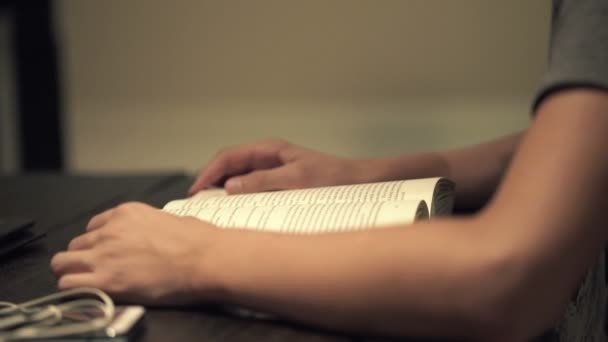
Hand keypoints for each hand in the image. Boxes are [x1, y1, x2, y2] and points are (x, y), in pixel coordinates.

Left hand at [50, 202, 219, 304]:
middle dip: (83, 257)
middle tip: (97, 270)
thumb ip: (147, 227)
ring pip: (62, 263)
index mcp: (126, 214)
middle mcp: (110, 231)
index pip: (94, 226)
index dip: (98, 242)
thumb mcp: (168, 219)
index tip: (104, 252)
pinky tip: (88, 293)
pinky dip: (73, 290)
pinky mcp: (107, 280)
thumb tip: (147, 238)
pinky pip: (68, 284)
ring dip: (72, 272)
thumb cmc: (198, 240)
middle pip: (76, 245)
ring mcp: (105, 255)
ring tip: (88, 283)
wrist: (205, 258)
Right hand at [189, 139, 367, 194]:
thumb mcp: (296, 180)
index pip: (228, 157)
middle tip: (199, 204)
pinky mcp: (277, 183)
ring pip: (238, 179)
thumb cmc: (332, 178)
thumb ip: (263, 182)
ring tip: (212, 210)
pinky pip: (251, 188)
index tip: (196, 190)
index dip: (208, 172)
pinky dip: (239, 198)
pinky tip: (235, 211)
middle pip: (229, 167)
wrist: (357, 182)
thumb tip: (230, 187)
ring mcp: (271, 170)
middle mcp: (267, 158)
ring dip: (224, 192)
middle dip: (211, 182)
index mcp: (269, 149)